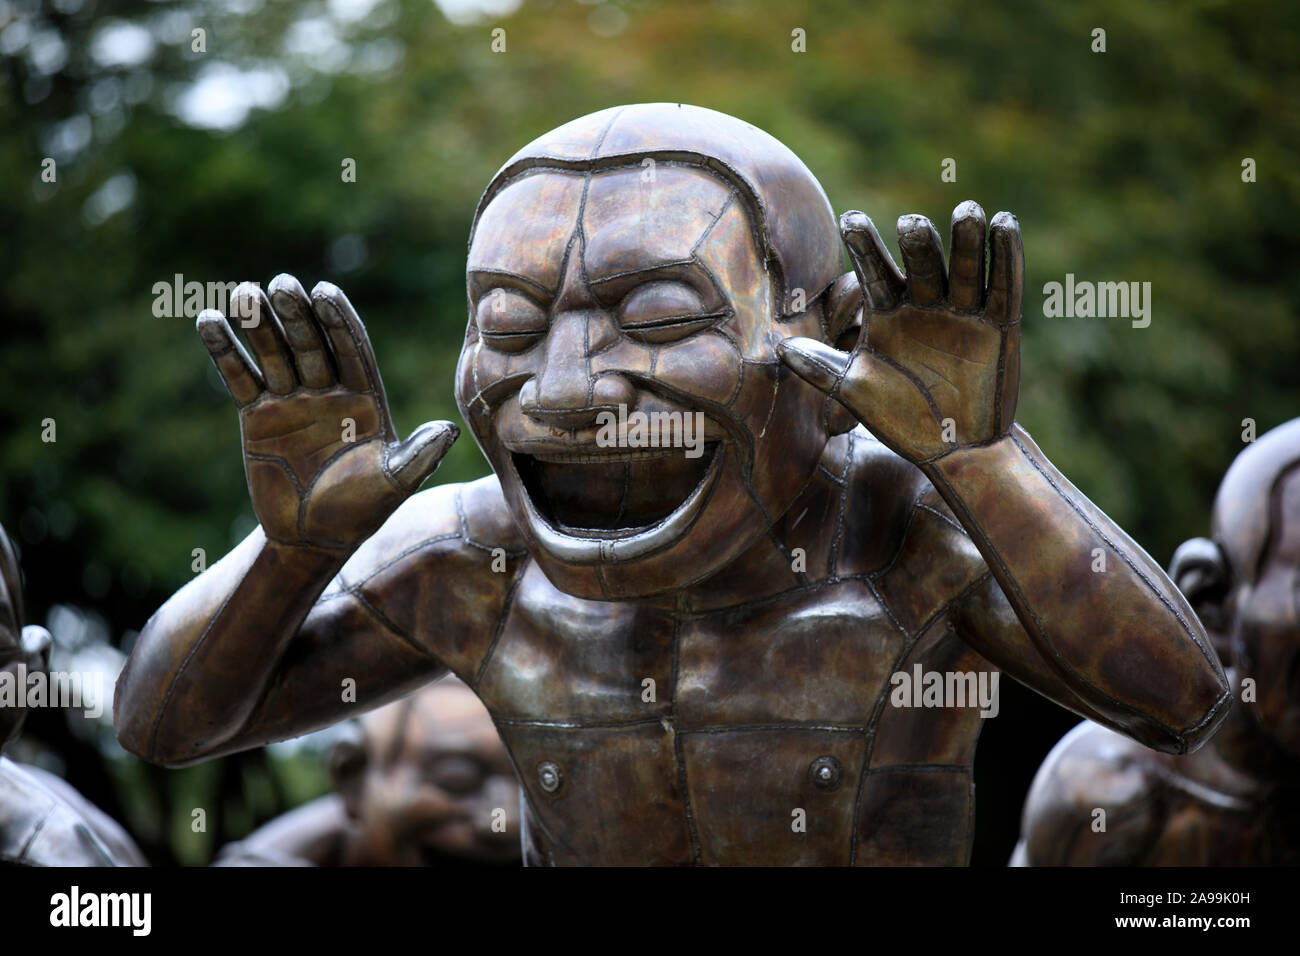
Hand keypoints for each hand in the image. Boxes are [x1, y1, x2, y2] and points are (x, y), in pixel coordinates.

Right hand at [197, 276, 457, 549]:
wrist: (313, 537)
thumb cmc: (362, 510)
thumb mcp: (395, 484)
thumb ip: (418, 455)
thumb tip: (450, 431)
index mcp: (366, 398)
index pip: (352, 350)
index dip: (340, 321)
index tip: (325, 292)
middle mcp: (329, 391)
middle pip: (312, 344)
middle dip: (298, 315)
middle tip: (283, 283)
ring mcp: (292, 399)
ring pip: (276, 352)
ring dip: (260, 323)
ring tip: (245, 293)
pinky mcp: (258, 414)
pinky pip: (240, 377)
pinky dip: (225, 350)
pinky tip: (208, 320)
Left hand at [777, 201, 1023, 463]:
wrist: (950, 449)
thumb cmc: (898, 418)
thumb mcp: (855, 392)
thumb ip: (821, 368)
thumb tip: (779, 349)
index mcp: (887, 311)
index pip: (874, 270)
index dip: (864, 245)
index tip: (850, 220)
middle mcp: (924, 303)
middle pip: (921, 262)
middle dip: (918, 243)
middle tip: (911, 224)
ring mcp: (962, 310)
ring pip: (963, 267)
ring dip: (965, 240)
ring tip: (966, 212)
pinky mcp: (1000, 323)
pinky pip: (1003, 285)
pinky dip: (1005, 256)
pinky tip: (1003, 224)